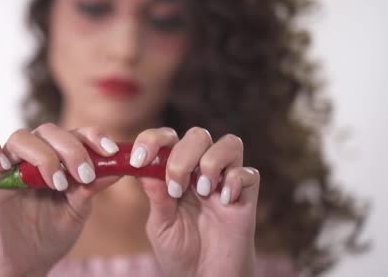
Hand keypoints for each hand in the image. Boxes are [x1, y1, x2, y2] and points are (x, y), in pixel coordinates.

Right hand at [0, 124, 121, 276]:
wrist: (27, 263)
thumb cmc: (52, 234)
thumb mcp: (78, 210)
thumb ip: (91, 187)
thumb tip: (118, 168)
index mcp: (58, 158)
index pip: (74, 133)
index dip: (92, 136)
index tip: (111, 152)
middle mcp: (32, 156)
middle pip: (48, 131)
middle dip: (71, 149)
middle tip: (83, 175)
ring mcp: (6, 165)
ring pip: (19, 137)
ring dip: (42, 156)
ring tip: (56, 183)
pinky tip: (6, 166)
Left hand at [131, 127, 259, 276]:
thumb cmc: (181, 252)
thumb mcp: (160, 225)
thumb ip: (156, 196)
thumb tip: (144, 167)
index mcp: (175, 173)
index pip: (167, 139)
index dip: (152, 140)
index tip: (138, 159)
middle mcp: (201, 172)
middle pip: (198, 135)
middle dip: (182, 155)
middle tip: (176, 187)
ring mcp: (225, 183)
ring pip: (229, 143)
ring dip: (211, 162)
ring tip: (202, 192)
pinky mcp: (246, 199)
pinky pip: (249, 174)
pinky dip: (234, 182)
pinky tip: (223, 203)